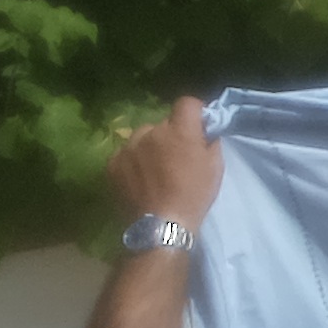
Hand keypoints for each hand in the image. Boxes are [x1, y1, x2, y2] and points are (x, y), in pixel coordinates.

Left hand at [109, 98, 220, 234]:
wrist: (161, 225)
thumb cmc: (194, 195)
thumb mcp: (215, 167)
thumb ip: (210, 142)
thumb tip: (206, 132)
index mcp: (180, 131)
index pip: (186, 103)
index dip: (193, 112)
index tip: (197, 126)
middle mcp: (151, 132)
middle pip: (163, 123)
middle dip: (170, 134)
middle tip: (175, 156)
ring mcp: (128, 147)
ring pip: (141, 137)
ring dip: (149, 146)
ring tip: (153, 169)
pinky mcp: (112, 163)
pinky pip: (125, 153)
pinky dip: (132, 161)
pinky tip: (138, 178)